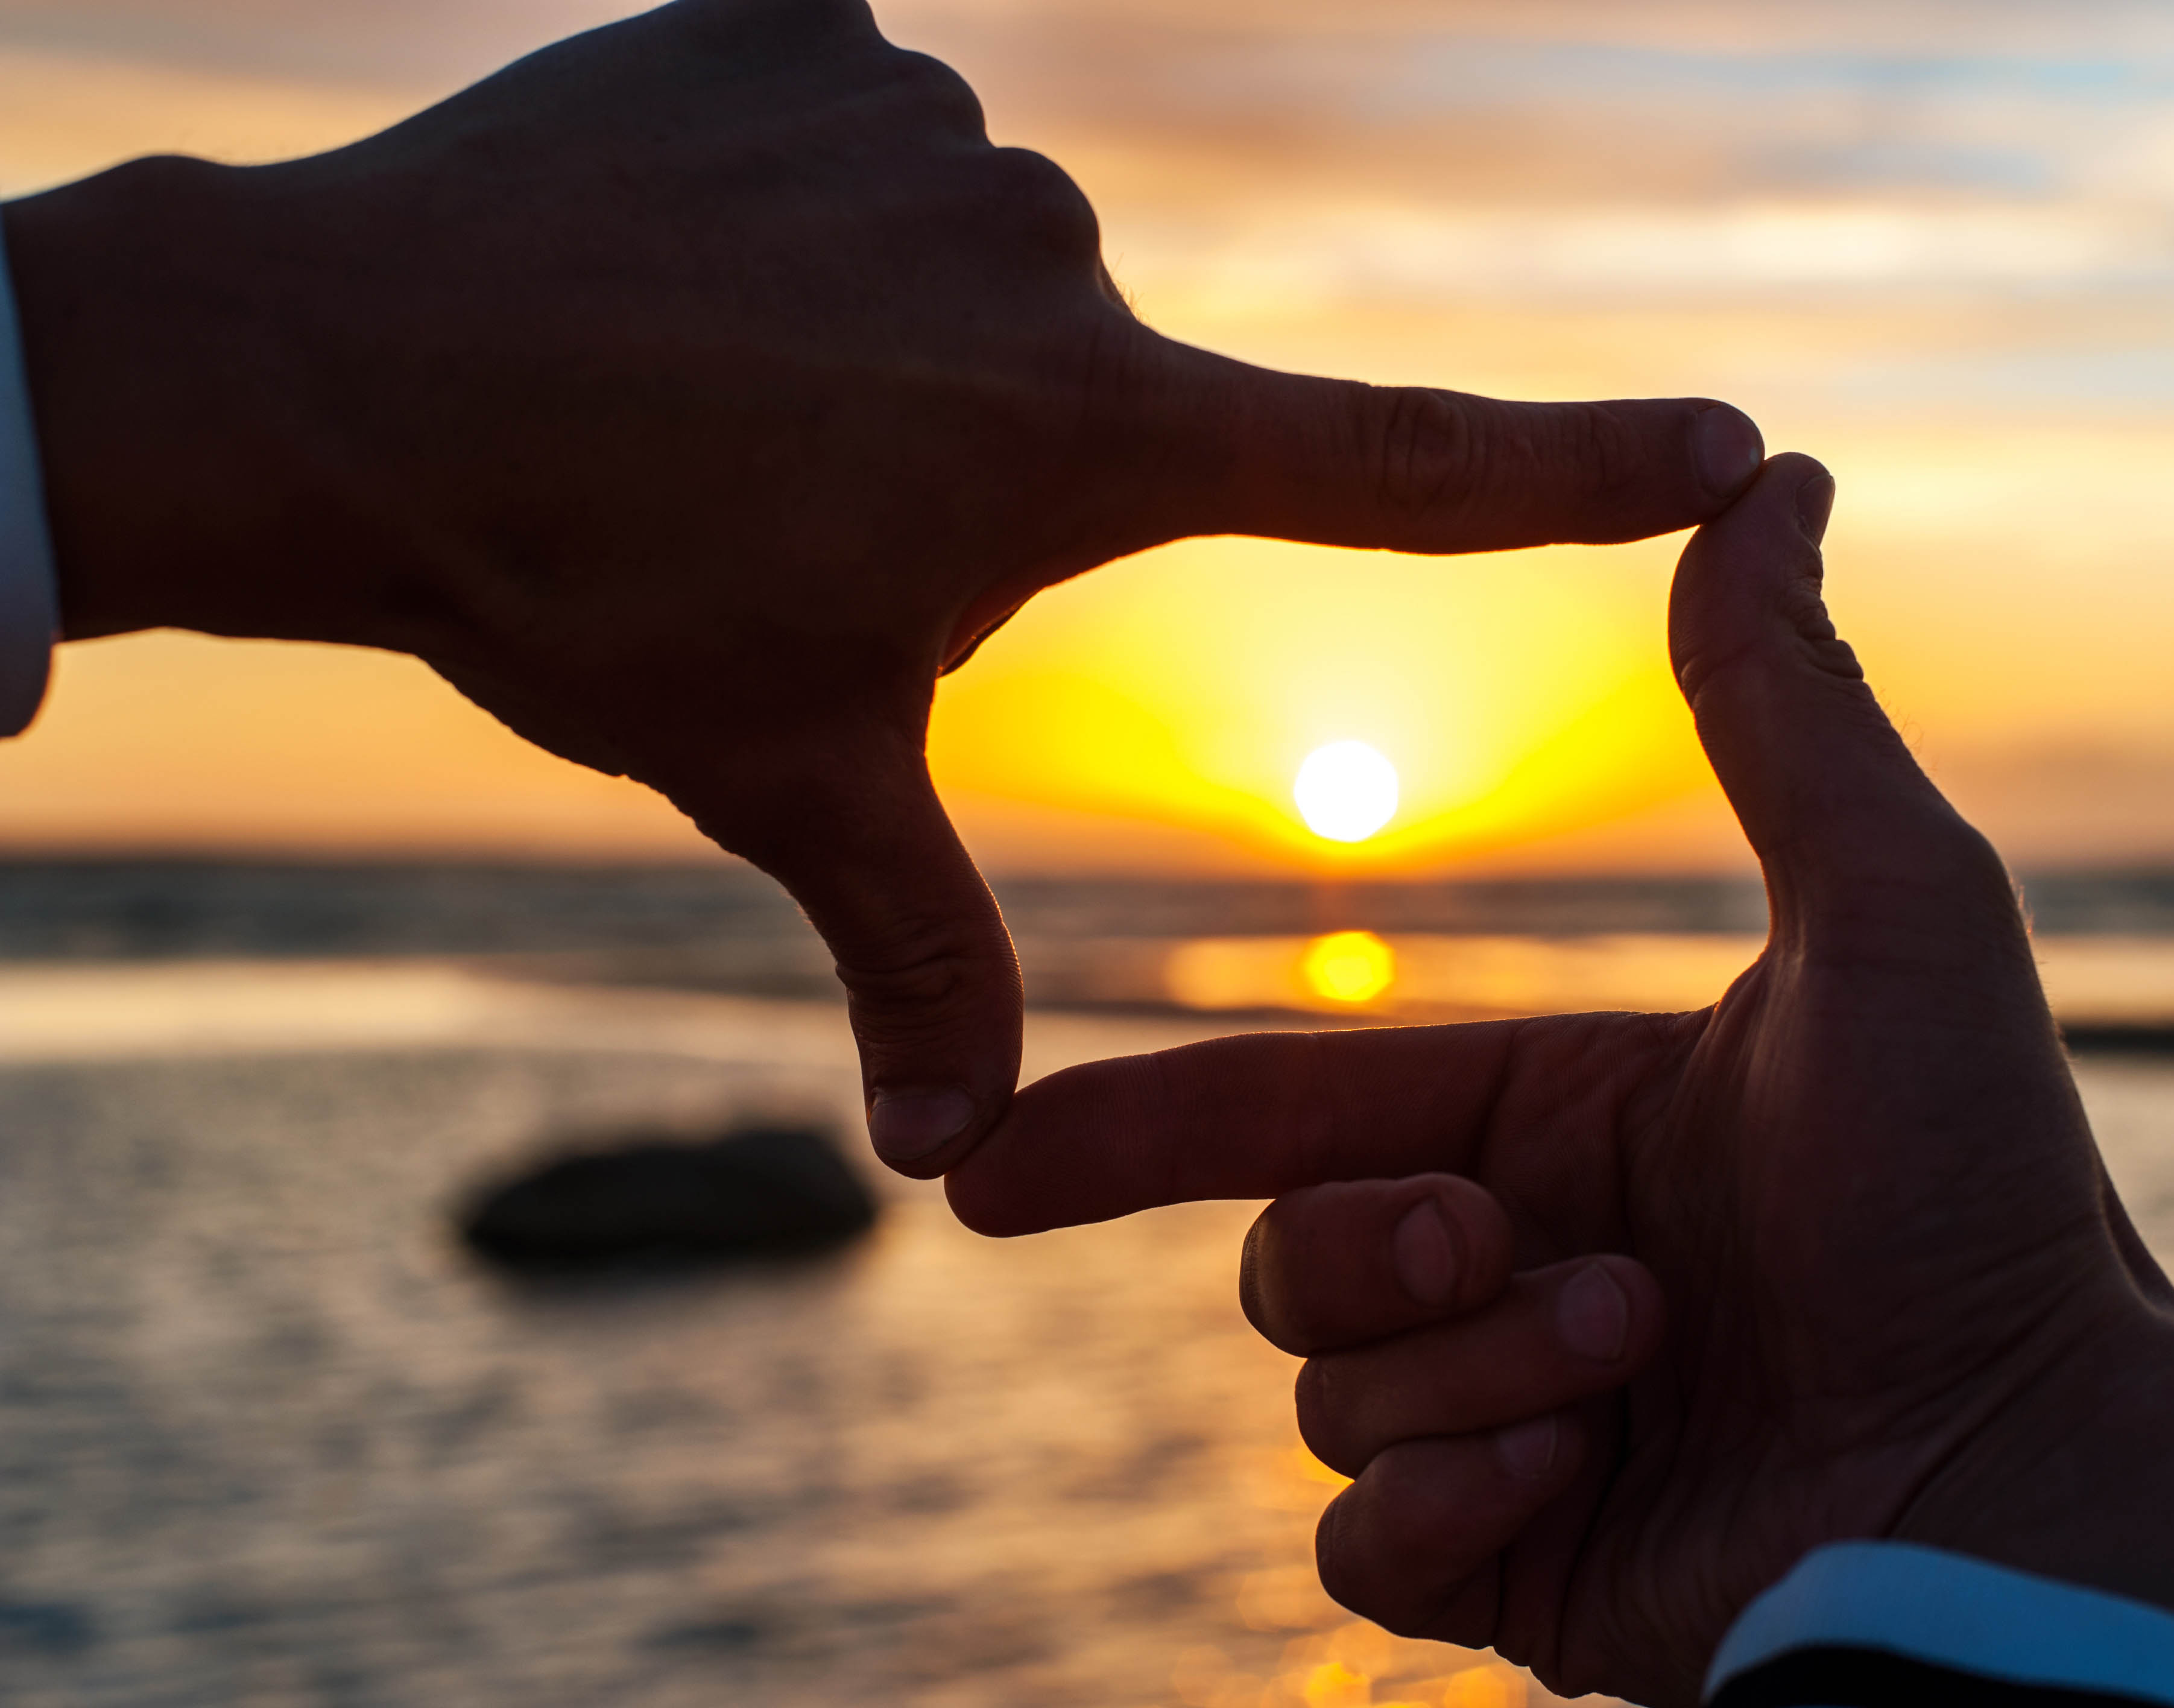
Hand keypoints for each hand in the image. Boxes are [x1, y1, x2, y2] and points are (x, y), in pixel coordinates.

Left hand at [0, 0, 1763, 1171]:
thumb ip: (913, 947)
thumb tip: (945, 1161)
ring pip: (954, 237)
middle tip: (780, 485)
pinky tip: (663, 245)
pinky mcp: (798, 12)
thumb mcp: (788, 772)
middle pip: (1067, 369)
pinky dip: (777, 177)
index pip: (1392, 468)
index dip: (1575, 469)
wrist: (331, 388)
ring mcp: (924, 122)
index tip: (1733, 444)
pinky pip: (845, 103)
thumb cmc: (584, 592)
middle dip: (952, 436)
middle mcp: (1046, 261)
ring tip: (704, 374)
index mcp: (1081, 443)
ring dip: (862, 311)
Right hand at [947, 456, 2173, 1705]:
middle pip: (1289, 1255)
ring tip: (1634, 1357)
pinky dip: (1447, 1512)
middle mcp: (1519, 1263)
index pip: (1295, 1106)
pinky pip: (1360, 1546)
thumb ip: (1788, 709)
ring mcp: (1515, 1424)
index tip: (986, 1165)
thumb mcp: (1888, 918)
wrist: (2031, 1489)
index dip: (1135, 1130)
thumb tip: (1777, 476)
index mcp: (1559, 1121)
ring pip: (1324, 1397)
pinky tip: (1575, 1485)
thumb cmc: (1978, 1194)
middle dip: (1373, 1249)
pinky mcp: (1521, 1571)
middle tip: (1514, 1248)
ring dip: (1466, 1373)